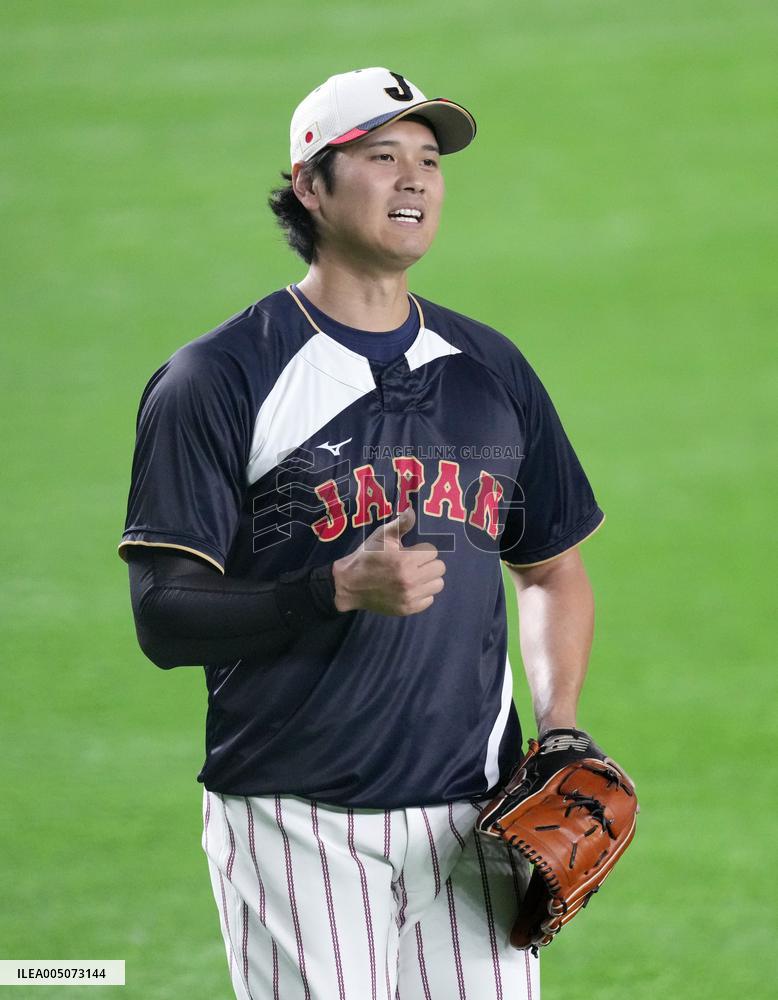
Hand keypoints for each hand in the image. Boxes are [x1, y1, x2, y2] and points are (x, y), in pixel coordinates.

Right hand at [331, 506, 445, 614]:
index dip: (422, 550)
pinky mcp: (407, 609)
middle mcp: (410, 579)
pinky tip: (409, 589)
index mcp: (405, 559)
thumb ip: (400, 524)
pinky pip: (429, 600)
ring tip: (414, 576)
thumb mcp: (381, 536)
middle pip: (440, 568)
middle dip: (428, 563)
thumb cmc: (367, 557)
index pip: (433, 551)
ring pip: (438, 585)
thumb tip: (412, 510)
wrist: (349, 585)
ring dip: (428, 579)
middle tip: (414, 564)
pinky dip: (422, 594)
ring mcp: (410, 596)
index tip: (410, 552)